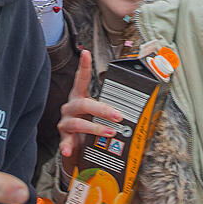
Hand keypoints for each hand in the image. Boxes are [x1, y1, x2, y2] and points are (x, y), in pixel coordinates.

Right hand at [56, 51, 120, 175]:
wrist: (78, 149)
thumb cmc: (91, 129)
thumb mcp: (100, 117)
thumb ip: (111, 113)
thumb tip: (138, 112)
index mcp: (80, 98)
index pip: (82, 79)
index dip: (84, 66)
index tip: (86, 53)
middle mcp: (71, 107)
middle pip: (84, 104)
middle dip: (103, 110)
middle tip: (118, 116)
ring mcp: (66, 122)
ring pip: (78, 123)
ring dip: (95, 128)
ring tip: (109, 133)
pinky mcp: (64, 138)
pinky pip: (65, 142)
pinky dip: (67, 146)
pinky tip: (70, 150)